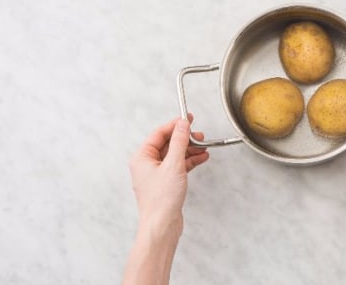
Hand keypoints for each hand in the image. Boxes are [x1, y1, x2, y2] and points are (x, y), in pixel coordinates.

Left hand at [128, 114, 209, 239]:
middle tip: (198, 135)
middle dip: (184, 139)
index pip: (159, 133)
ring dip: (189, 150)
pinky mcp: (165, 183)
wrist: (162, 226)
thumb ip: (179, 142)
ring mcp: (156, 174)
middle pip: (167, 143)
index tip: (188, 119)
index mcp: (142, 157)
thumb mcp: (173, 164)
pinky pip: (178, 166)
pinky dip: (189, 161)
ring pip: (174, 154)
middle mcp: (147, 164)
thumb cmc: (161, 200)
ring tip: (203, 147)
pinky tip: (201, 158)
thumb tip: (182, 125)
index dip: (175, 125)